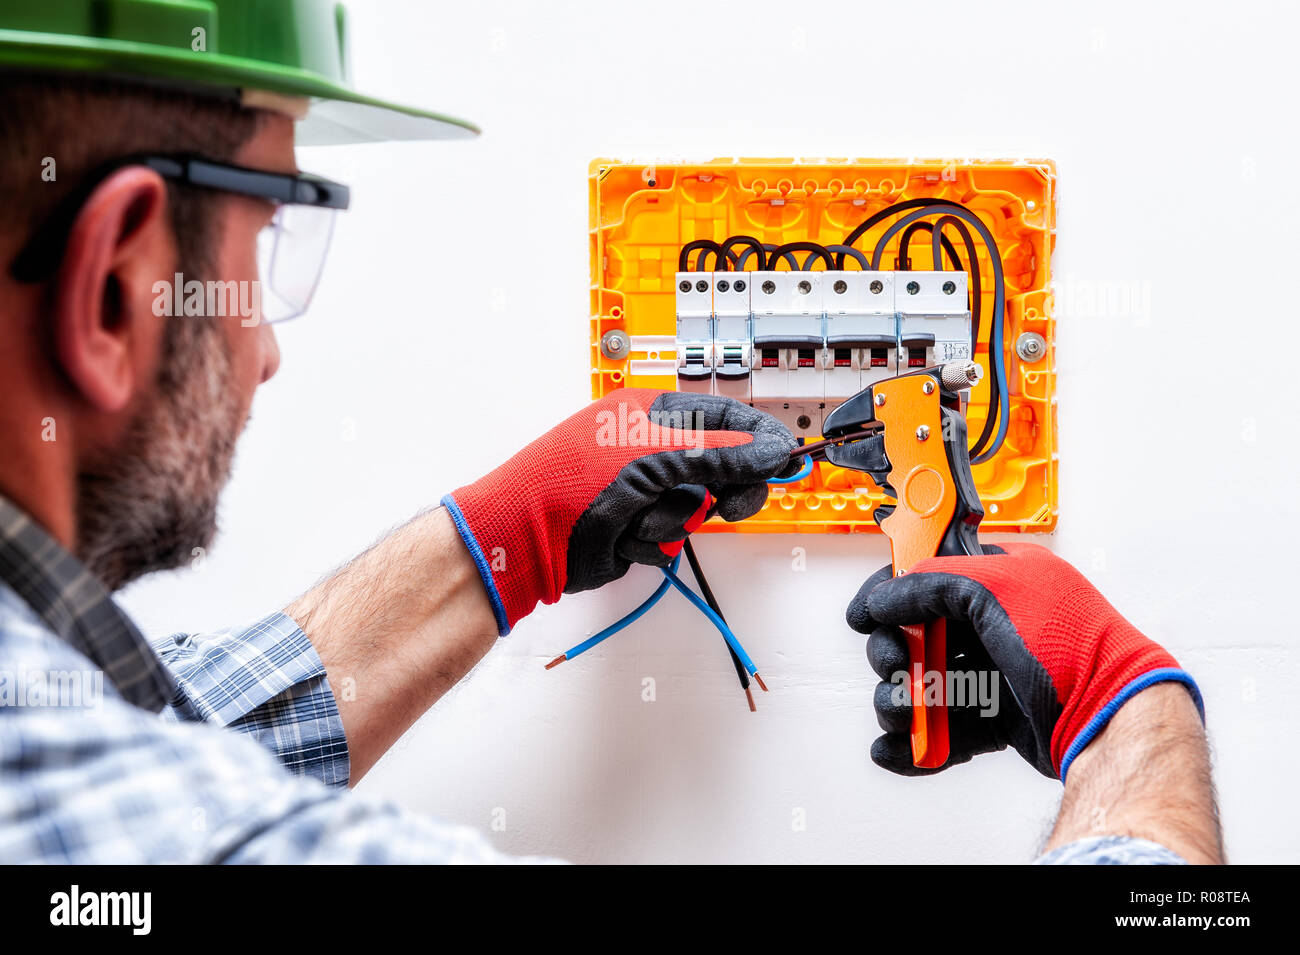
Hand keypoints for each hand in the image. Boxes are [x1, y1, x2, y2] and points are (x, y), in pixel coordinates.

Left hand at [443, 389, 796, 633]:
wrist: (524, 537)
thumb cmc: (572, 479)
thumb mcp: (656, 456)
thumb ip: (720, 453)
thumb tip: (771, 448)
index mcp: (652, 414)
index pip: (724, 419)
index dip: (758, 439)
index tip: (786, 460)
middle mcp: (650, 449)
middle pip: (720, 468)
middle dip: (720, 491)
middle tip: (726, 505)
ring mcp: (642, 491)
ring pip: (695, 509)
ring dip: (672, 520)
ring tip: (639, 517)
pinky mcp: (633, 528)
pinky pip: (669, 537)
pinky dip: (650, 541)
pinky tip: (623, 536)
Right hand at [845, 542, 1201, 779]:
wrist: (1111, 720)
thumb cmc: (1074, 646)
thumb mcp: (998, 589)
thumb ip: (932, 584)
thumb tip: (884, 598)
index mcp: (1002, 578)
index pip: (928, 576)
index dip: (891, 595)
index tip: (864, 617)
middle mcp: (997, 622)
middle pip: (918, 637)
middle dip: (895, 659)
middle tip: (894, 672)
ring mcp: (998, 671)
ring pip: (928, 686)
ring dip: (903, 704)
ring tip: (905, 719)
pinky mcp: (1000, 718)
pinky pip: (947, 727)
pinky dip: (919, 742)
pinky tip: (896, 750)